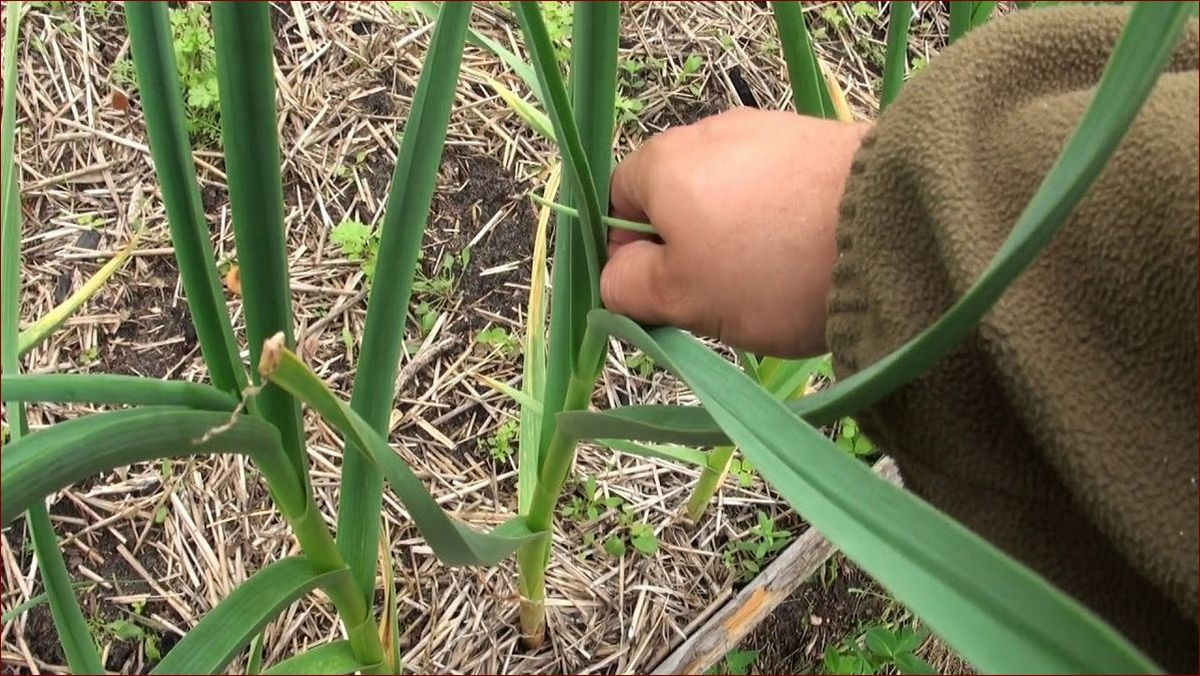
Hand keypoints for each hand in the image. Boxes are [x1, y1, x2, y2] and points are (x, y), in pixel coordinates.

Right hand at [602, 108, 870, 356]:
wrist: (892, 227)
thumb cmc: (771, 268)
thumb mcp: (682, 297)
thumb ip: (629, 288)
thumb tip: (614, 276)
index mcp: (662, 161)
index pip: (618, 205)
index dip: (632, 256)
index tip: (664, 297)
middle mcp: (709, 131)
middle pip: (676, 202)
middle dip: (690, 252)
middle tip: (722, 299)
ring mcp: (767, 130)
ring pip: (729, 199)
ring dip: (739, 242)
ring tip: (776, 282)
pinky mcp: (817, 141)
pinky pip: (778, 191)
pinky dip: (783, 225)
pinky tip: (810, 256)